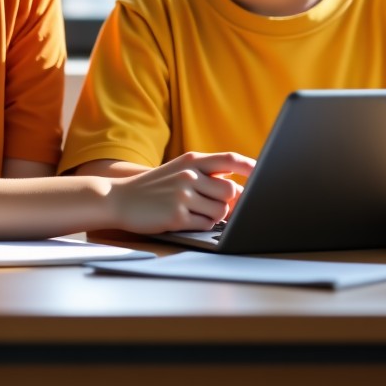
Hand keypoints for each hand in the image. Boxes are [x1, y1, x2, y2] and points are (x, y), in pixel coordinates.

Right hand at [109, 151, 255, 234]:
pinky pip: (205, 225)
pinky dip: (200, 225)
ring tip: (194, 211)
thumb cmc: (154, 187)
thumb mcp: (178, 169)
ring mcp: (183, 195)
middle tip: (212, 204)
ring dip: (214, 216)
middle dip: (229, 202)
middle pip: (231, 191)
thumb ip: (206, 172)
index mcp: (192, 160)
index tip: (266, 173)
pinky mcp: (177, 216)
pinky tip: (184, 219)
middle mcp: (189, 174)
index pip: (229, 160)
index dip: (250, 166)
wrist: (119, 198)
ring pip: (221, 211)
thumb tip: (238, 187)